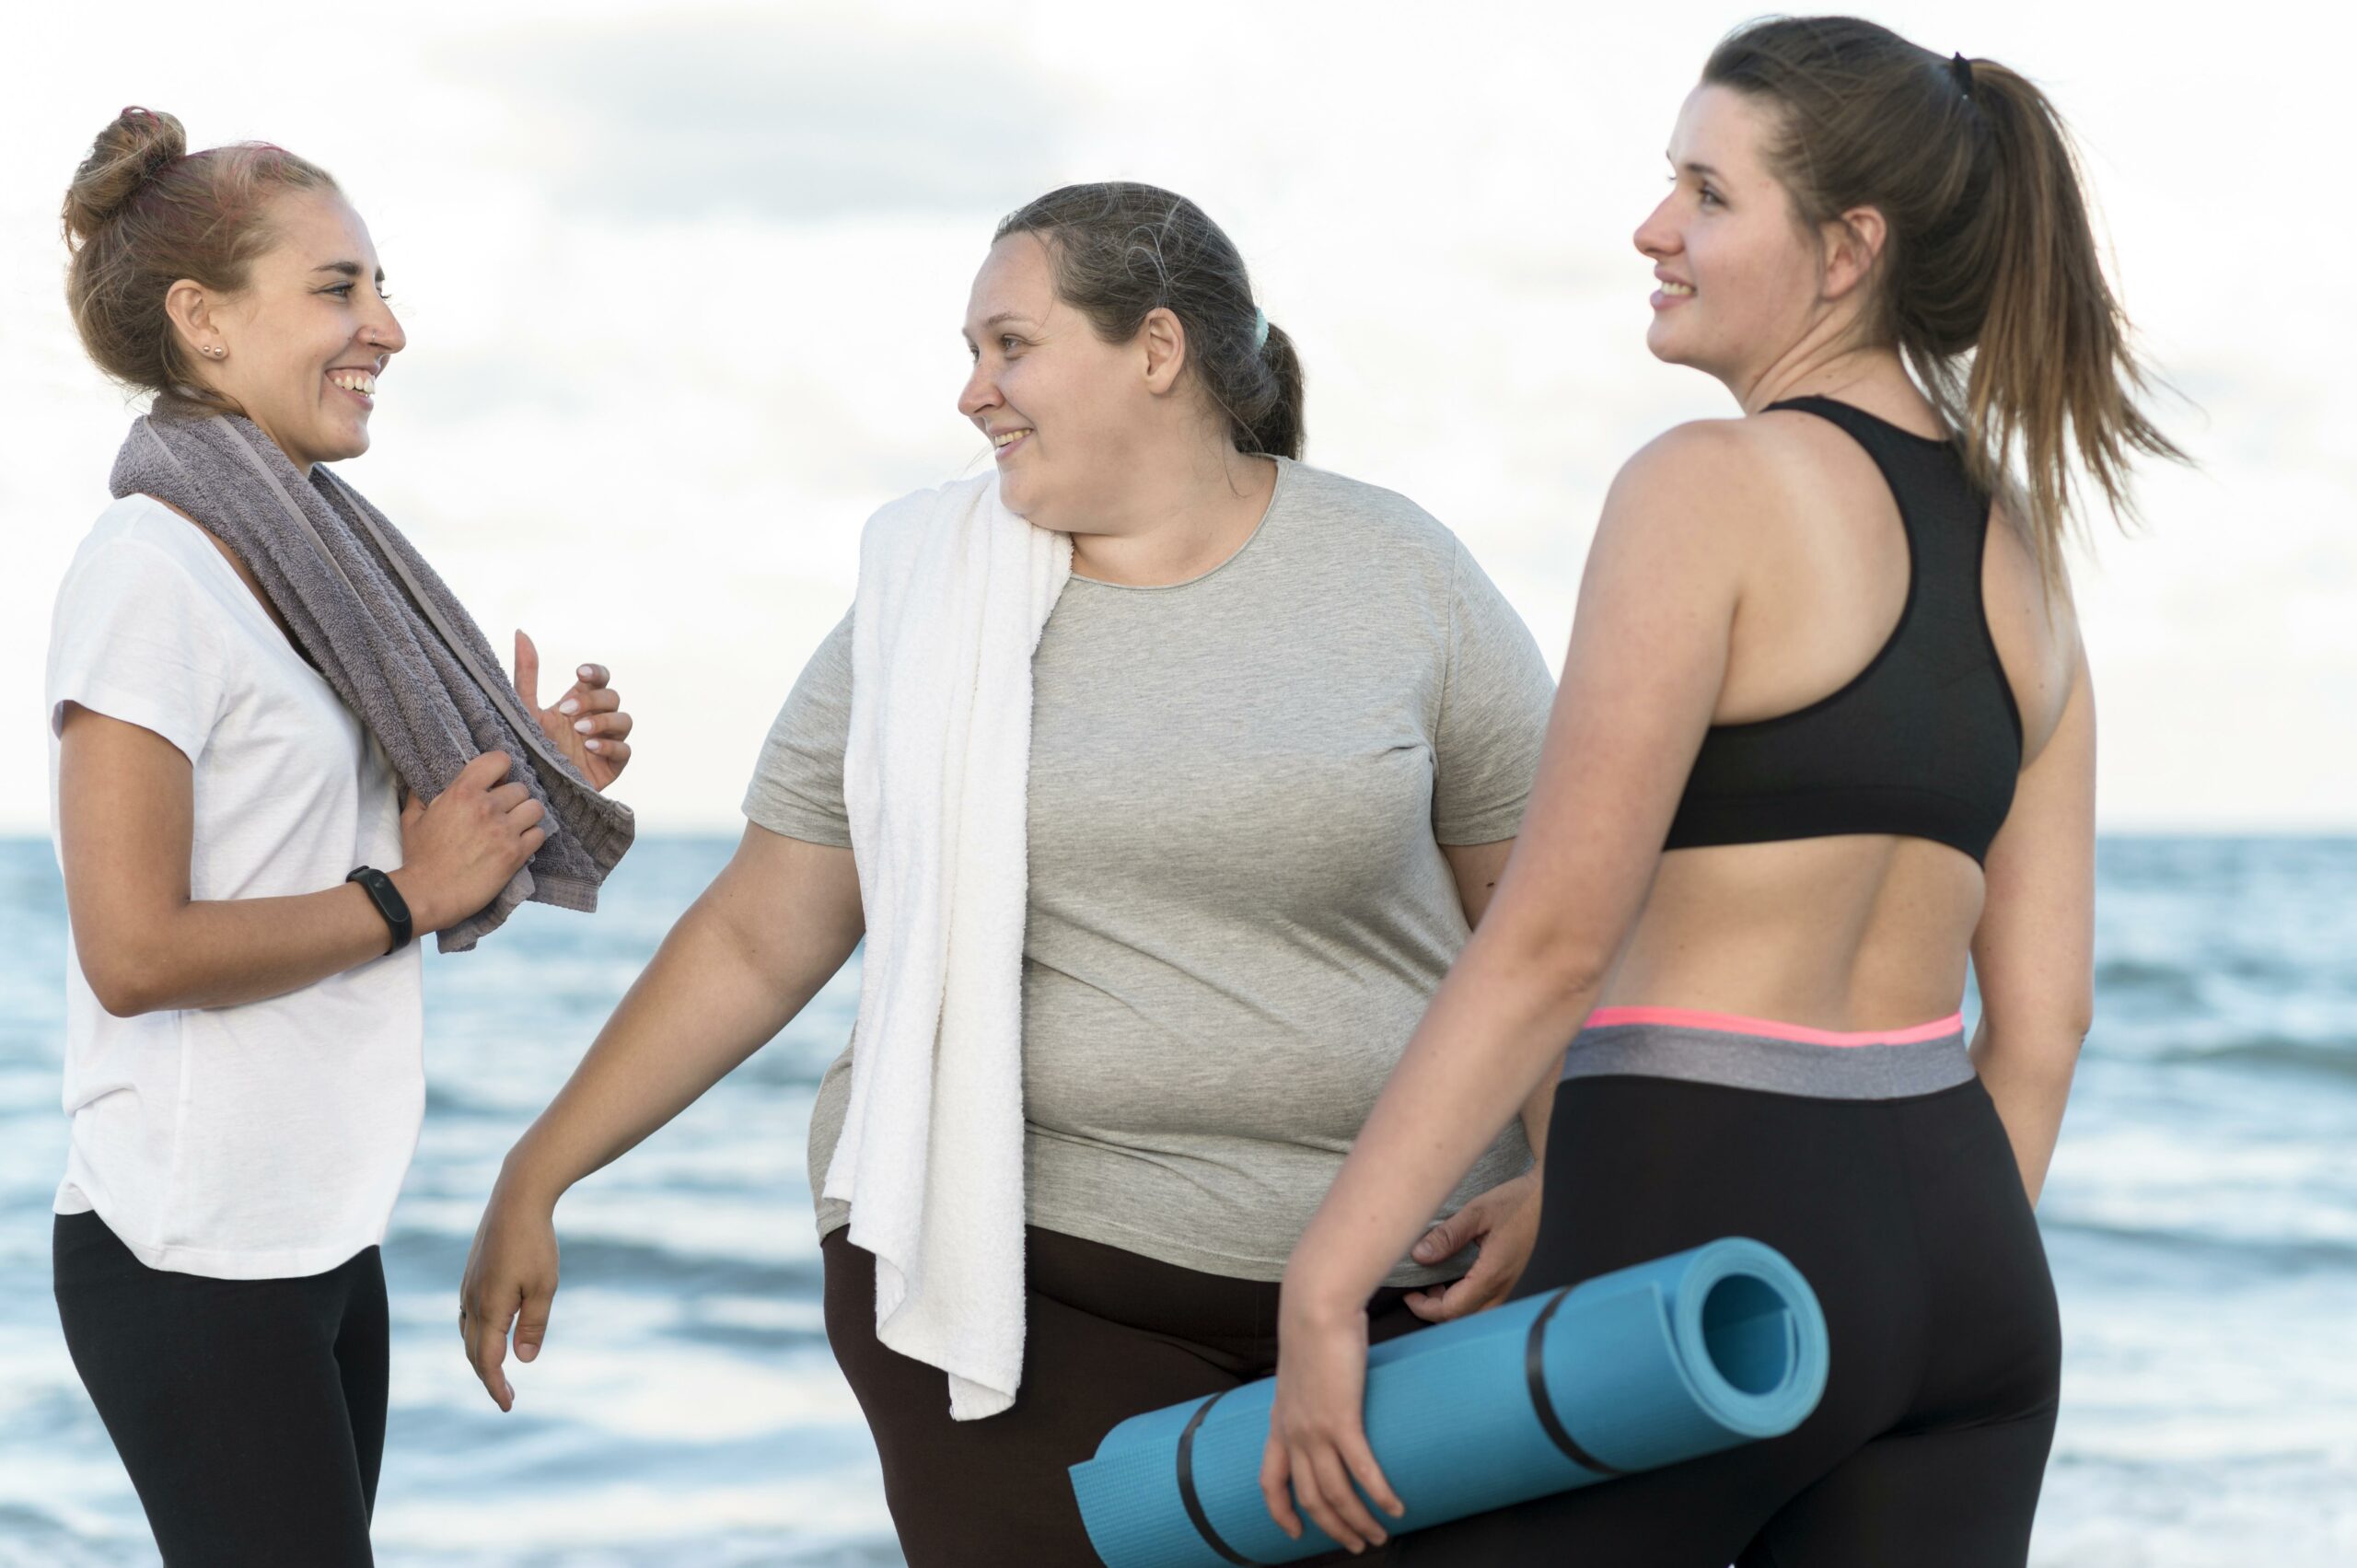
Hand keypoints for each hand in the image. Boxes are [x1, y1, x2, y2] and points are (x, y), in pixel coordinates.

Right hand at [394, 750, 545, 931]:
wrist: (428, 894)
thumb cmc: (419, 858)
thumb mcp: (413, 819)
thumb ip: (422, 796)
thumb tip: (425, 783)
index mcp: (462, 793)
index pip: (499, 760)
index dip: (501, 768)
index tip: (497, 780)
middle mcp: (487, 807)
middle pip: (520, 788)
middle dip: (512, 799)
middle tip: (502, 812)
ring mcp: (504, 830)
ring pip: (535, 808)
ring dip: (527, 816)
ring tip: (515, 826)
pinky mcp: (516, 853)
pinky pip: (539, 834)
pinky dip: (532, 837)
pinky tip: (519, 844)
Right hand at [459, 1170, 561, 1411]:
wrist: (516, 1198)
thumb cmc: (535, 1243)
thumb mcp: (544, 1287)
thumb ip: (533, 1325)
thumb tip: (523, 1360)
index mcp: (489, 1308)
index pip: (488, 1361)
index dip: (496, 1386)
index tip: (508, 1406)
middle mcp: (471, 1301)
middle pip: (474, 1351)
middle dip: (488, 1377)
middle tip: (507, 1397)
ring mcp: (467, 1287)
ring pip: (468, 1333)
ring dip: (481, 1356)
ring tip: (498, 1370)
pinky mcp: (470, 1274)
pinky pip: (467, 1315)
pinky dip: (477, 1333)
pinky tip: (489, 1333)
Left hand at [515, 629, 632, 789]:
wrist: (529, 789)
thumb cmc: (525, 748)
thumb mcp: (523, 709)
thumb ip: (526, 673)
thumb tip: (521, 633)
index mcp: (577, 703)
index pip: (599, 678)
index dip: (596, 672)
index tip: (579, 674)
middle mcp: (594, 720)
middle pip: (612, 697)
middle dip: (593, 700)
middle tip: (568, 711)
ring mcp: (606, 743)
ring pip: (625, 720)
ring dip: (604, 720)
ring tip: (580, 730)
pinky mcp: (612, 767)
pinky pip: (625, 750)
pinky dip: (610, 746)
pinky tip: (590, 748)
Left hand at [1262, 1294, 1402, 1553]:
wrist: (1315, 1306)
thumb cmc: (1314, 1328)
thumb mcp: (1300, 1370)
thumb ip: (1308, 1391)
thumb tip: (1328, 1396)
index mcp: (1280, 1423)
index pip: (1270, 1481)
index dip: (1281, 1512)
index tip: (1295, 1533)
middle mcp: (1294, 1433)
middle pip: (1310, 1498)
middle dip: (1334, 1529)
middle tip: (1358, 1544)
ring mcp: (1315, 1430)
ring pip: (1335, 1494)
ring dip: (1358, 1521)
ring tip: (1379, 1536)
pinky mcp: (1342, 1420)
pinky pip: (1362, 1471)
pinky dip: (1379, 1495)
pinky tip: (1395, 1507)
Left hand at [1401, 1168, 1540, 1322]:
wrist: (1552, 1199)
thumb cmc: (1518, 1202)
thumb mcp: (1477, 1212)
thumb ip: (1447, 1235)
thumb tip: (1419, 1255)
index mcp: (1492, 1275)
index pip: (1452, 1310)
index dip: (1425, 1308)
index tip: (1408, 1295)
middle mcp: (1504, 1288)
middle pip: (1464, 1319)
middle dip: (1437, 1310)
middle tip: (1419, 1290)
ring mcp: (1512, 1287)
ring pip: (1477, 1313)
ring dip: (1453, 1305)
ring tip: (1436, 1284)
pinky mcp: (1516, 1281)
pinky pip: (1488, 1302)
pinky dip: (1468, 1299)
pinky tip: (1458, 1279)